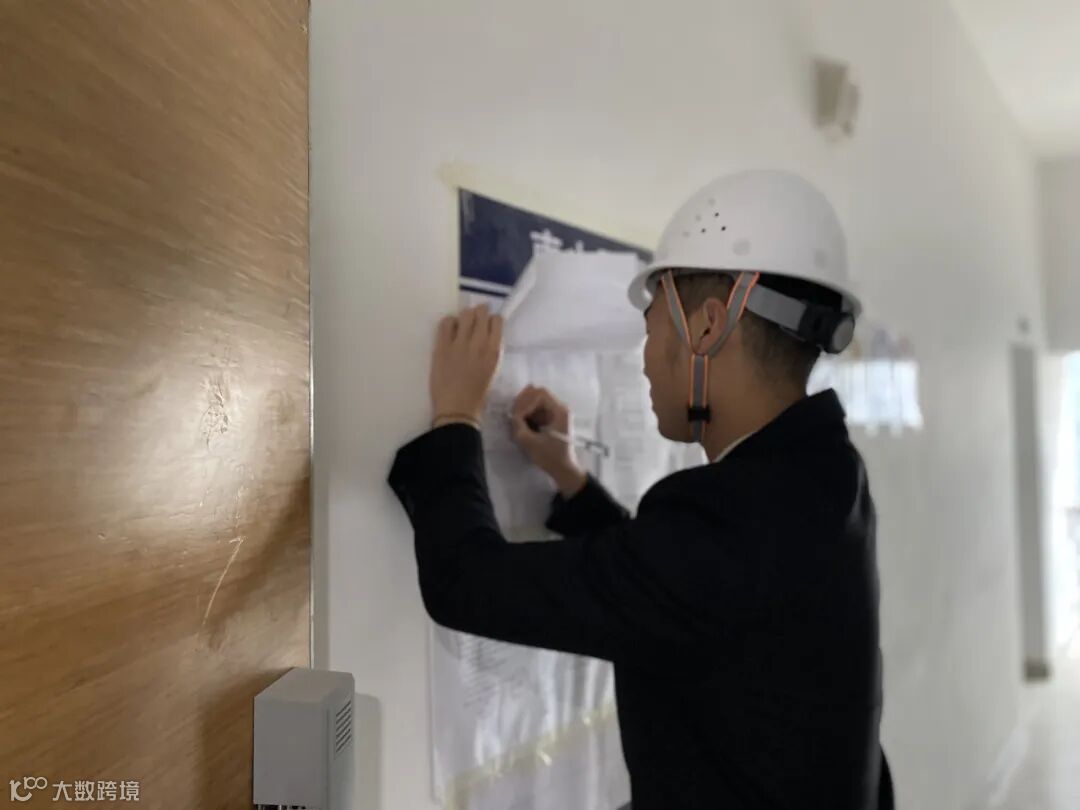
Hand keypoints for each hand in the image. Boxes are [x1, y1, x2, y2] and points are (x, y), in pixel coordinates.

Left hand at [430, 305, 502, 422]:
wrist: (457, 409)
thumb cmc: (477, 394)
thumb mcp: (493, 370)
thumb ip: (490, 351)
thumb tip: (486, 336)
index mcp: (494, 351)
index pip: (497, 321)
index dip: (492, 320)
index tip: (488, 324)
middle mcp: (478, 343)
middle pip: (481, 312)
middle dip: (479, 312)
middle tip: (475, 318)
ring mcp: (459, 343)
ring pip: (465, 314)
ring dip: (465, 316)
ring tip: (462, 324)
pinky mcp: (442, 346)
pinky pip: (446, 322)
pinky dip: (449, 322)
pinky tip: (450, 330)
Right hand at [511, 385, 587, 496]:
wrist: (564, 470)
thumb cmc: (550, 457)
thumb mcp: (530, 442)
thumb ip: (519, 425)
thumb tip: (511, 415)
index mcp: (560, 411)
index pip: (540, 394)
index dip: (526, 402)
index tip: (518, 416)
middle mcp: (561, 408)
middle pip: (539, 394)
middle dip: (524, 403)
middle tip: (513, 413)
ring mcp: (557, 414)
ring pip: (537, 402)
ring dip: (525, 408)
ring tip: (516, 419)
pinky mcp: (553, 420)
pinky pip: (539, 410)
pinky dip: (529, 414)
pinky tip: (522, 423)